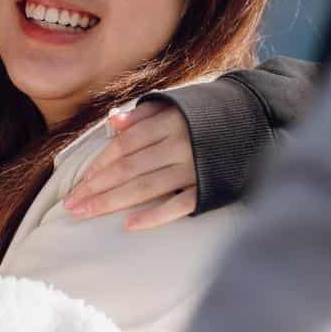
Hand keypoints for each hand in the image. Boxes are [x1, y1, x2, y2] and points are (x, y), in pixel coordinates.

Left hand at [63, 99, 197, 229]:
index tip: (78, 182)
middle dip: (96, 188)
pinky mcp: (210, 188)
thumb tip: (112, 123)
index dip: (99, 164)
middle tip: (71, 206)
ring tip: (86, 214)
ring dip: (113, 202)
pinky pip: (179, 205)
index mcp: (169, 122)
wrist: (259, 121)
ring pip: (146, 187)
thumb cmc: (209, 114)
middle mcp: (179, 144)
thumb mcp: (177, 106)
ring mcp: (195, 167)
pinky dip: (155, 215)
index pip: (124, 145)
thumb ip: (144, 115)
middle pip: (129, 168)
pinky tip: (130, 225)